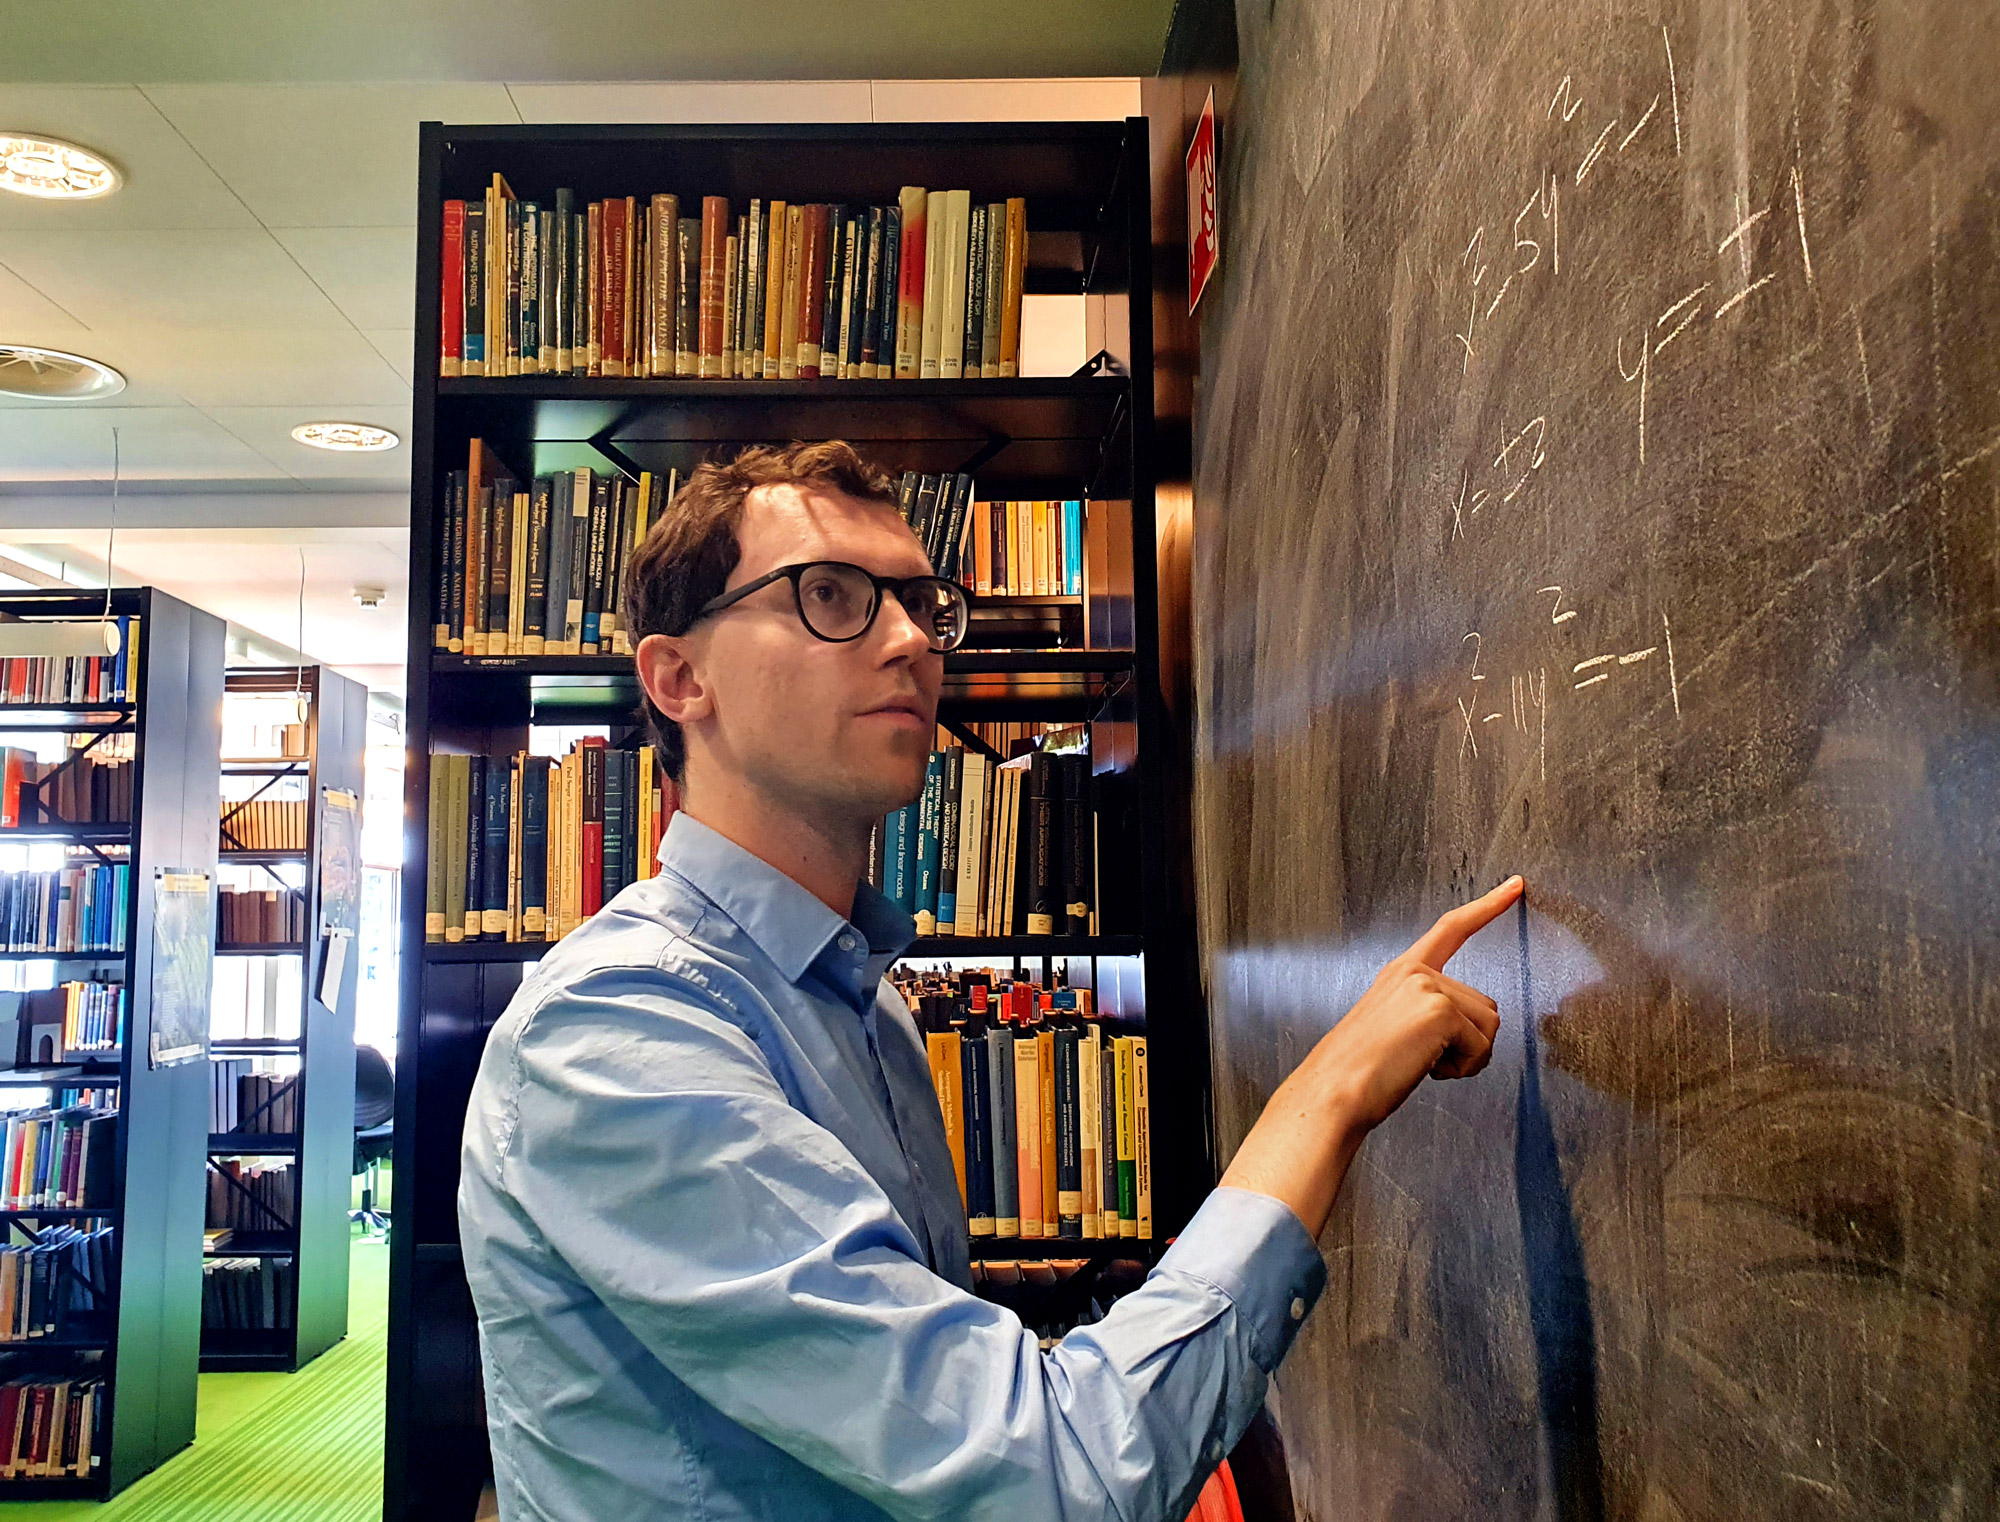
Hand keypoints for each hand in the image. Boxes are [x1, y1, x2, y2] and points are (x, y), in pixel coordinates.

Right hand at [1218, 876, 1522, 1238]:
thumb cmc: (1359, 1072)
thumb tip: (1473, 1029)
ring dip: (1467, 1057)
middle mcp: (1414, 972)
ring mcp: (1428, 987)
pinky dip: (1463, 1068)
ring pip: (1488, 1026)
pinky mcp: (1440, 1010)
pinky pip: (1481, 1046)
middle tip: (1423, 1060)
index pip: (1451, 929)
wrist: (1334, 1090)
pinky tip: (1427, 1069)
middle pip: (1484, 1004)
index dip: (1487, 907)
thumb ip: (1428, 1011)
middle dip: (1468, 1042)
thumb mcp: (1395, 1027)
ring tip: (1422, 1065)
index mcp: (1401, 972)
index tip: (1515, 885)